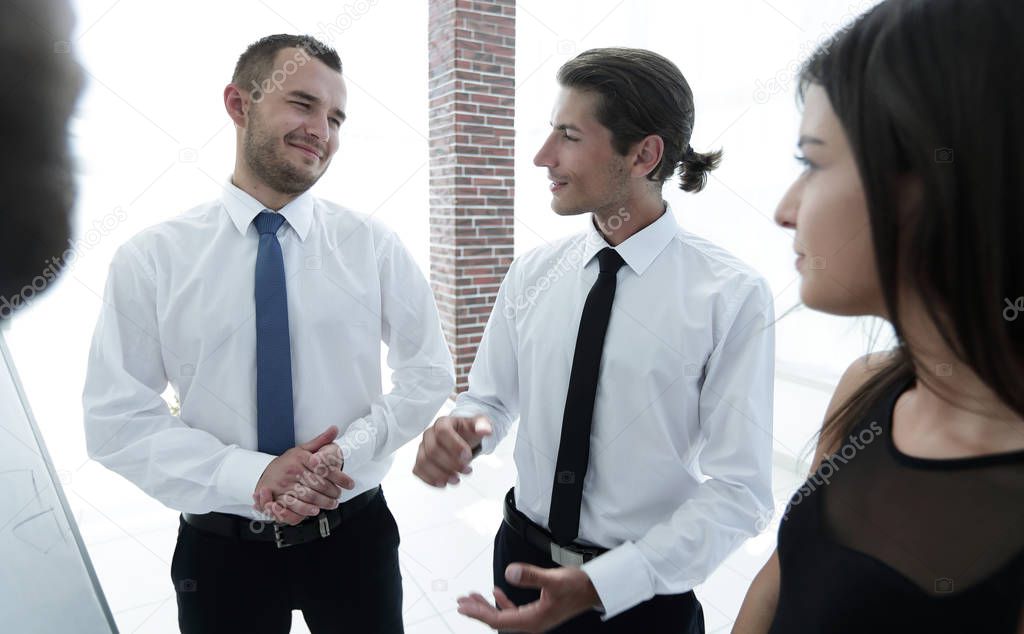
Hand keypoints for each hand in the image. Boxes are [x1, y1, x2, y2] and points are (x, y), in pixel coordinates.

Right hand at [251, 425, 354, 524]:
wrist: (265, 474)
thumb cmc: (288, 463)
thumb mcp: (303, 449)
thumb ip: (320, 441)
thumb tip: (334, 429)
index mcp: (300, 458)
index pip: (325, 468)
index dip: (340, 477)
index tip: (350, 484)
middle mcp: (292, 471)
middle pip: (319, 484)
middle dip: (333, 492)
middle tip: (339, 495)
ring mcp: (284, 485)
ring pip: (309, 496)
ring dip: (324, 502)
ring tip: (332, 503)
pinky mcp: (278, 498)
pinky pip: (294, 507)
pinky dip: (306, 510)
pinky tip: (315, 510)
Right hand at [413, 415, 491, 486]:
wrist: (461, 438)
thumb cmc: (468, 432)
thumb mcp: (478, 425)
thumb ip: (483, 425)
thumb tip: (486, 429)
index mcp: (442, 423)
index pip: (443, 432)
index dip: (454, 446)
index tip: (468, 456)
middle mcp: (429, 434)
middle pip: (432, 450)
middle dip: (450, 464)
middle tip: (466, 470)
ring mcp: (423, 448)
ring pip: (423, 462)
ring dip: (440, 474)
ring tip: (456, 480)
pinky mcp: (420, 460)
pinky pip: (418, 470)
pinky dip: (430, 479)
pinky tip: (444, 483)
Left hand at [456, 563, 601, 631]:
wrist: (596, 590)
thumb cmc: (579, 586)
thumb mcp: (554, 579)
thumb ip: (531, 576)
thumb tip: (509, 573)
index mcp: (533, 621)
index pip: (498, 620)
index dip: (479, 613)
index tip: (463, 606)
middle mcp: (532, 623)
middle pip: (498, 620)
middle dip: (478, 611)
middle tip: (460, 602)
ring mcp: (535, 618)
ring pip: (504, 616)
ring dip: (487, 607)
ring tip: (472, 597)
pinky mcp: (539, 611)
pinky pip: (514, 611)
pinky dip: (502, 603)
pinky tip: (495, 593)